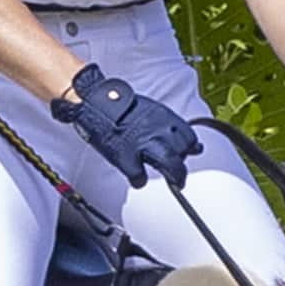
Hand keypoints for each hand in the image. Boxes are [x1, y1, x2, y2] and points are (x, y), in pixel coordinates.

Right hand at [56, 61, 195, 188]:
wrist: (95, 102)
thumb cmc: (119, 107)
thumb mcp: (150, 110)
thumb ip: (167, 124)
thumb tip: (180, 136)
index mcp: (163, 117)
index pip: (188, 136)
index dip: (189, 147)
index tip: (189, 153)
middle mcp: (156, 130)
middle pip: (182, 152)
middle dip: (183, 168)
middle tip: (180, 178)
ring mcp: (142, 144)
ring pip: (169, 164)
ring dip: (173, 176)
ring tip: (173, 183)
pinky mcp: (126, 156)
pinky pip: (139, 176)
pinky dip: (139, 180)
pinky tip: (137, 178)